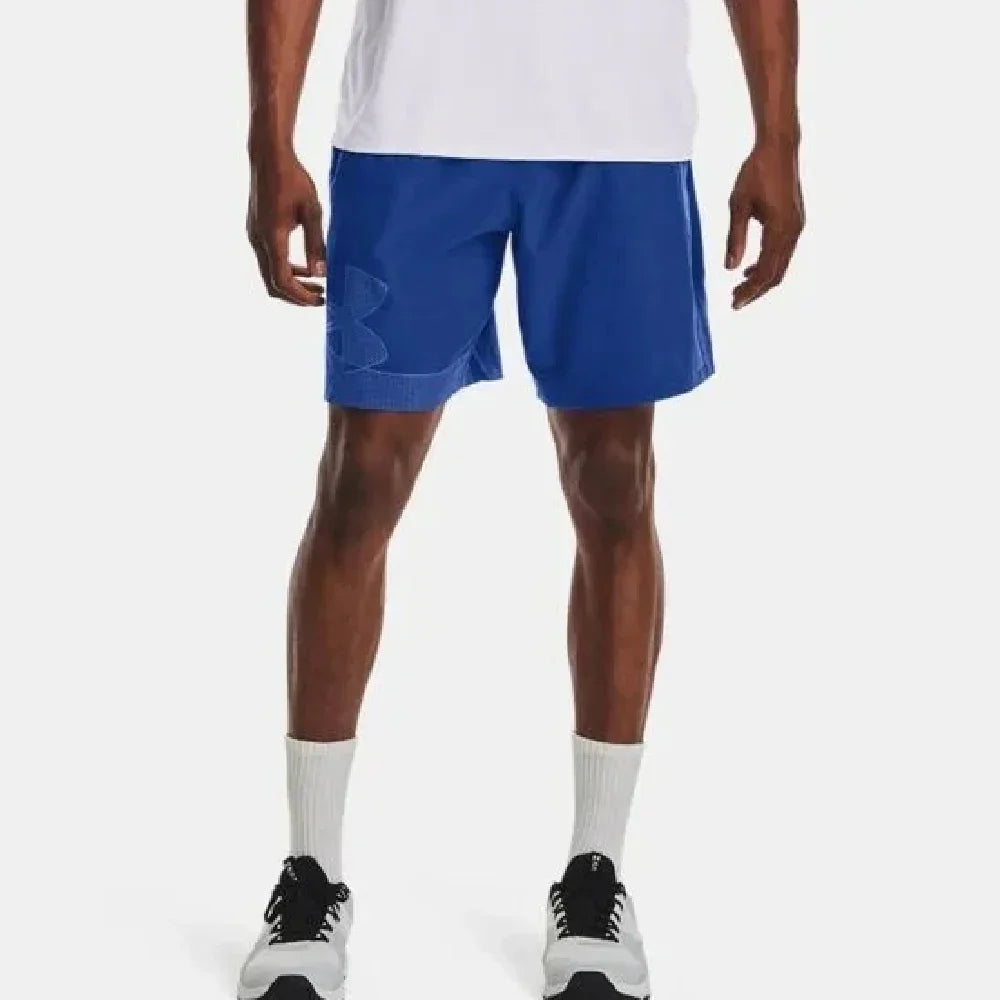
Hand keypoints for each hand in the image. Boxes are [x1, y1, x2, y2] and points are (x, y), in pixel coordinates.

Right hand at [247, 153, 325, 305]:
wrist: (269, 156)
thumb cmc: (292, 179)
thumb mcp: (311, 211)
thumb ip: (316, 244)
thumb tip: (321, 274)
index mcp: (271, 238)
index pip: (282, 281)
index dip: (301, 296)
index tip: (322, 299)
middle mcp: (258, 241)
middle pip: (272, 284)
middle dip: (297, 295)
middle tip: (321, 296)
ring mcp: (254, 236)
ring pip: (269, 273)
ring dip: (292, 283)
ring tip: (317, 284)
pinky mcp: (256, 231)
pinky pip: (268, 260)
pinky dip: (285, 269)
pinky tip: (305, 266)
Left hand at [725, 142, 804, 308]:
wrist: (779, 148)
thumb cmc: (755, 172)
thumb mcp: (738, 205)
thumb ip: (735, 238)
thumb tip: (729, 268)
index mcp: (780, 229)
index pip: (766, 272)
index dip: (750, 291)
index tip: (734, 303)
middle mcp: (793, 231)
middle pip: (776, 274)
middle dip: (755, 291)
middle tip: (734, 302)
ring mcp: (797, 227)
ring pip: (781, 265)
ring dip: (761, 280)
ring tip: (738, 289)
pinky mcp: (795, 222)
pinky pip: (783, 253)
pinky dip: (768, 265)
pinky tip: (750, 269)